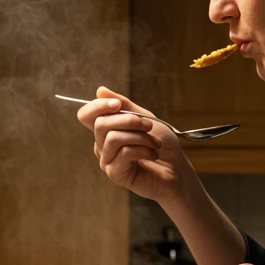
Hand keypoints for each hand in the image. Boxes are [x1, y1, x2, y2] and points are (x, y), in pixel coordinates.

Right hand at [76, 85, 191, 204]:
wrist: (177, 171)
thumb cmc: (162, 146)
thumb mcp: (145, 118)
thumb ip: (125, 106)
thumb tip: (100, 90)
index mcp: (107, 130)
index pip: (87, 115)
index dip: (98, 106)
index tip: (118, 104)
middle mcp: (102, 146)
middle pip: (100, 124)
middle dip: (129, 120)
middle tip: (149, 126)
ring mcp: (107, 161)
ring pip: (113, 138)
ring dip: (140, 137)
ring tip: (155, 143)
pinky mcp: (115, 174)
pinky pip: (124, 152)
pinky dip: (143, 150)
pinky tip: (153, 155)